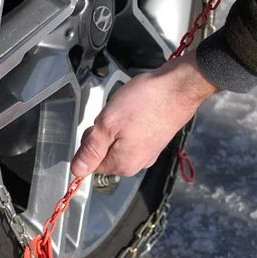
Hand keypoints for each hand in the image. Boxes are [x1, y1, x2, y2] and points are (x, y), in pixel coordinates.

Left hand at [70, 51, 217, 177]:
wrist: (179, 87)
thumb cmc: (145, 103)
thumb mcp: (107, 125)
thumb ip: (90, 150)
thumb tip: (76, 171)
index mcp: (122, 165)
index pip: (91, 164)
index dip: (89, 141)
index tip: (99, 124)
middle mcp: (137, 164)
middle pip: (105, 153)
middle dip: (104, 133)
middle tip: (114, 114)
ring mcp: (148, 152)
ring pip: (118, 142)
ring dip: (116, 126)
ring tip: (128, 110)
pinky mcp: (156, 140)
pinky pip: (132, 134)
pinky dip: (130, 122)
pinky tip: (137, 110)